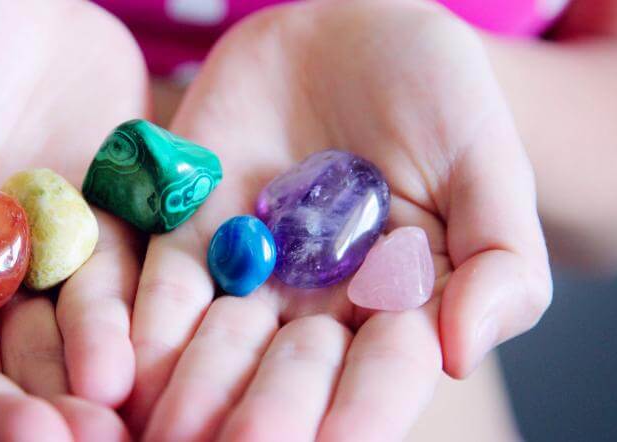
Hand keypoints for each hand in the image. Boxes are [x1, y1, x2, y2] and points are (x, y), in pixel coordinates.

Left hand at [124, 0, 551, 438]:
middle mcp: (316, 305)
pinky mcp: (188, 231)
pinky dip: (141, 322)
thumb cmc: (438, 95)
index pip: (382, 374)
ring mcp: (249, 272)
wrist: (351, 30)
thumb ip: (497, 262)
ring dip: (192, 386)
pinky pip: (161, 282)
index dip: (363, 412)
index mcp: (397, 306)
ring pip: (217, 343)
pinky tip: (119, 367)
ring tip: (168, 428)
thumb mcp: (487, 165)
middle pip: (289, 372)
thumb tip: (462, 352)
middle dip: (266, 413)